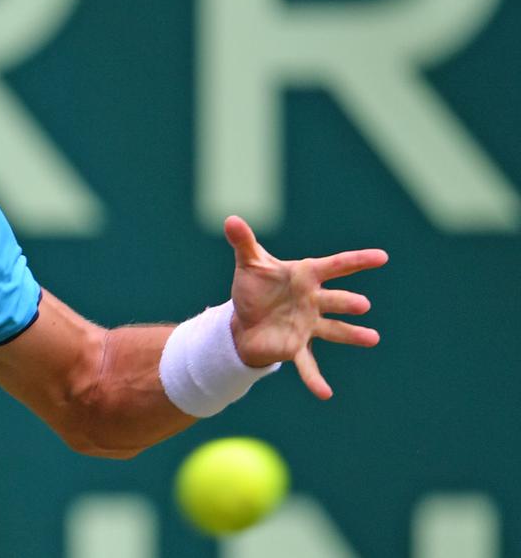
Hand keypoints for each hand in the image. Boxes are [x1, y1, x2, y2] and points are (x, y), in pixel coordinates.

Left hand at [224, 215, 386, 399]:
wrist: (243, 319)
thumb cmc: (255, 287)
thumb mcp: (249, 263)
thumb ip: (243, 241)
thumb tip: (231, 218)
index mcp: (305, 276)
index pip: (334, 266)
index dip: (357, 261)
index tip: (381, 257)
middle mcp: (312, 301)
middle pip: (334, 300)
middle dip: (347, 303)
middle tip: (361, 305)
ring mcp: (307, 325)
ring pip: (333, 330)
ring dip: (351, 335)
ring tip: (372, 338)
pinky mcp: (295, 347)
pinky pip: (307, 364)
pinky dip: (315, 379)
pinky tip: (325, 394)